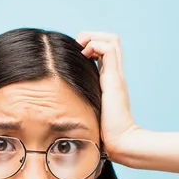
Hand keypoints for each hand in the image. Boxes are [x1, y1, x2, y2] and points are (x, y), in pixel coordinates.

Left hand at [76, 31, 141, 160]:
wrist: (120, 142)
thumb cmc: (102, 132)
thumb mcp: (87, 111)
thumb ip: (80, 102)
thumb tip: (58, 104)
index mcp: (109, 80)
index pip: (105, 50)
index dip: (90, 46)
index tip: (74, 56)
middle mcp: (114, 74)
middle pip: (111, 39)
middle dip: (92, 36)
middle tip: (77, 49)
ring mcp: (116, 75)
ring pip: (112, 39)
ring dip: (93, 38)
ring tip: (80, 51)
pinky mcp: (114, 79)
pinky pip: (108, 49)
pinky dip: (94, 46)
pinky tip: (83, 58)